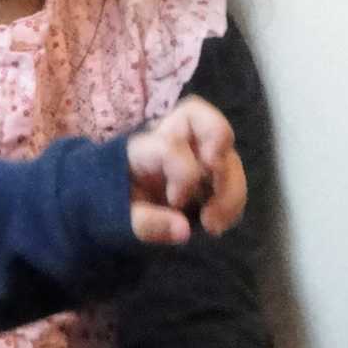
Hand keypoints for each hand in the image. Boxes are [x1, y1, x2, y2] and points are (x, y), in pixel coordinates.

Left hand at [126, 95, 247, 243]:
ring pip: (226, 152)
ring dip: (232, 188)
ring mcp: (193, 153)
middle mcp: (170, 141)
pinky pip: (232, 175)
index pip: (171, 146)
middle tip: (216, 171)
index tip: (175, 202)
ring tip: (214, 225)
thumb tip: (184, 231)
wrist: (113, 201)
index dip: (184, 175)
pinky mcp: (209, 170)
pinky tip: (221, 222)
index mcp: (142, 148)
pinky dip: (234, 199)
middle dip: (218, 139)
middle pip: (202, 117)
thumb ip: (146, 222)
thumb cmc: (113, 201)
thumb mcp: (117, 215)